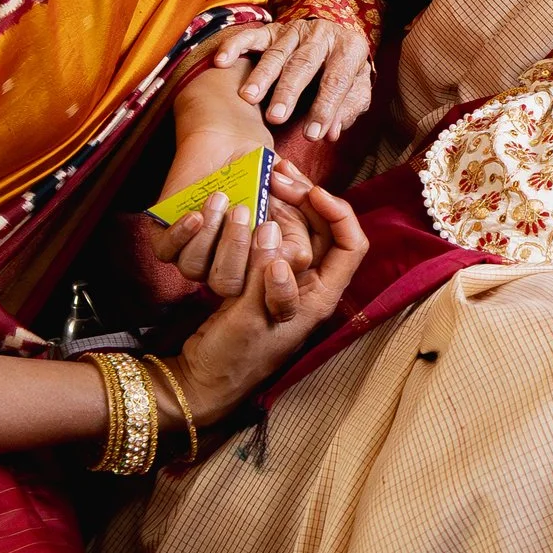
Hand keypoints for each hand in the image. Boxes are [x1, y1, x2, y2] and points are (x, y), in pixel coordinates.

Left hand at [151, 158, 321, 295]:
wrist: (228, 142)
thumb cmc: (263, 173)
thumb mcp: (292, 196)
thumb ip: (300, 227)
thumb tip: (298, 256)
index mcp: (257, 266)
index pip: (262, 291)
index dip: (264, 273)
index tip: (273, 233)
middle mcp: (225, 267)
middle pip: (226, 284)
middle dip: (235, 250)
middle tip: (245, 211)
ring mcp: (194, 255)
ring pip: (194, 268)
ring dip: (209, 234)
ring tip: (221, 197)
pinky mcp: (166, 238)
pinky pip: (166, 252)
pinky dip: (181, 235)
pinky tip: (195, 214)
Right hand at [169, 182, 368, 424]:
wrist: (202, 379)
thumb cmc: (232, 358)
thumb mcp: (249, 318)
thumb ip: (263, 276)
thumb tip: (273, 230)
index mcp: (320, 296)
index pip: (350, 245)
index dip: (337, 212)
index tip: (309, 190)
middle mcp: (311, 284)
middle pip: (322, 228)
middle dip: (304, 196)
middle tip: (277, 172)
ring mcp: (286, 278)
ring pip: (296, 227)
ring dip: (283, 200)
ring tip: (264, 173)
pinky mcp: (262, 275)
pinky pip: (271, 236)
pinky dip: (264, 214)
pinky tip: (249, 195)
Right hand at [212, 19, 372, 140]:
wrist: (336, 38)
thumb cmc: (345, 72)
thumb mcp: (357, 88)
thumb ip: (348, 109)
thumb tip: (331, 132)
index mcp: (349, 48)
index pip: (337, 80)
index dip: (325, 108)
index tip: (312, 135)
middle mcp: (322, 33)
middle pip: (303, 64)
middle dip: (288, 92)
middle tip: (276, 118)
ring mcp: (295, 30)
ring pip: (276, 53)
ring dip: (261, 76)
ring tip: (249, 98)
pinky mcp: (273, 29)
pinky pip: (251, 36)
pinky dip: (235, 46)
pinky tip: (222, 62)